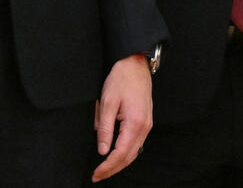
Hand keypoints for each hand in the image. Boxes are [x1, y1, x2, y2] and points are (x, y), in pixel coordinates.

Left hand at [90, 53, 152, 181]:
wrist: (135, 65)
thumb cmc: (121, 79)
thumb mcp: (108, 102)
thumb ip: (105, 128)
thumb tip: (103, 150)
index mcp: (135, 123)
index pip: (120, 153)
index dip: (107, 166)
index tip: (96, 174)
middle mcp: (144, 127)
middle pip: (129, 157)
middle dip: (112, 169)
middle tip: (97, 176)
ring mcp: (147, 125)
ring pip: (134, 152)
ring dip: (119, 163)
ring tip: (104, 169)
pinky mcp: (145, 122)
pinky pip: (136, 144)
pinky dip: (126, 153)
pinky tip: (116, 156)